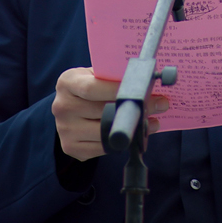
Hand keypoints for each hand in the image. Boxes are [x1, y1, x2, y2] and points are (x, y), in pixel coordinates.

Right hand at [52, 66, 168, 161]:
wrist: (69, 108)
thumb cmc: (88, 87)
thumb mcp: (95, 74)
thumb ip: (114, 76)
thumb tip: (147, 80)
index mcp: (67, 83)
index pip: (93, 88)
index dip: (119, 90)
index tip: (144, 90)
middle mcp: (62, 107)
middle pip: (102, 111)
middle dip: (134, 108)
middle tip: (160, 104)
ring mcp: (65, 130)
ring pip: (104, 132)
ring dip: (132, 128)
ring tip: (151, 121)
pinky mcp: (71, 148)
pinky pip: (103, 148)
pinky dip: (122, 142)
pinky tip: (136, 135)